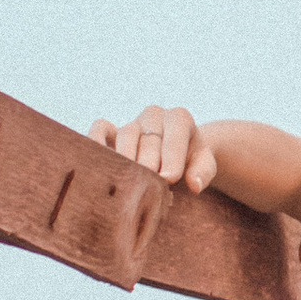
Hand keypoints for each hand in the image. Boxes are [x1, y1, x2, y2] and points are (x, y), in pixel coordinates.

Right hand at [89, 105, 218, 196]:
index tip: (169, 179)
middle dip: (149, 163)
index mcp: (180, 118)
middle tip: (146, 185)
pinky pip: (100, 128)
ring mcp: (133, 121)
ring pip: (126, 135)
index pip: (175, 137)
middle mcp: (154, 114)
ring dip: (126, 158)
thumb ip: (203, 173)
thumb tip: (195, 185)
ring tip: (127, 180)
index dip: (172, 159)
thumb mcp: (204, 165)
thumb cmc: (192, 162)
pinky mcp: (112, 129)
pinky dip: (96, 141)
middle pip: (149, 139)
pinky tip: (99, 163)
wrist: (177, 154)